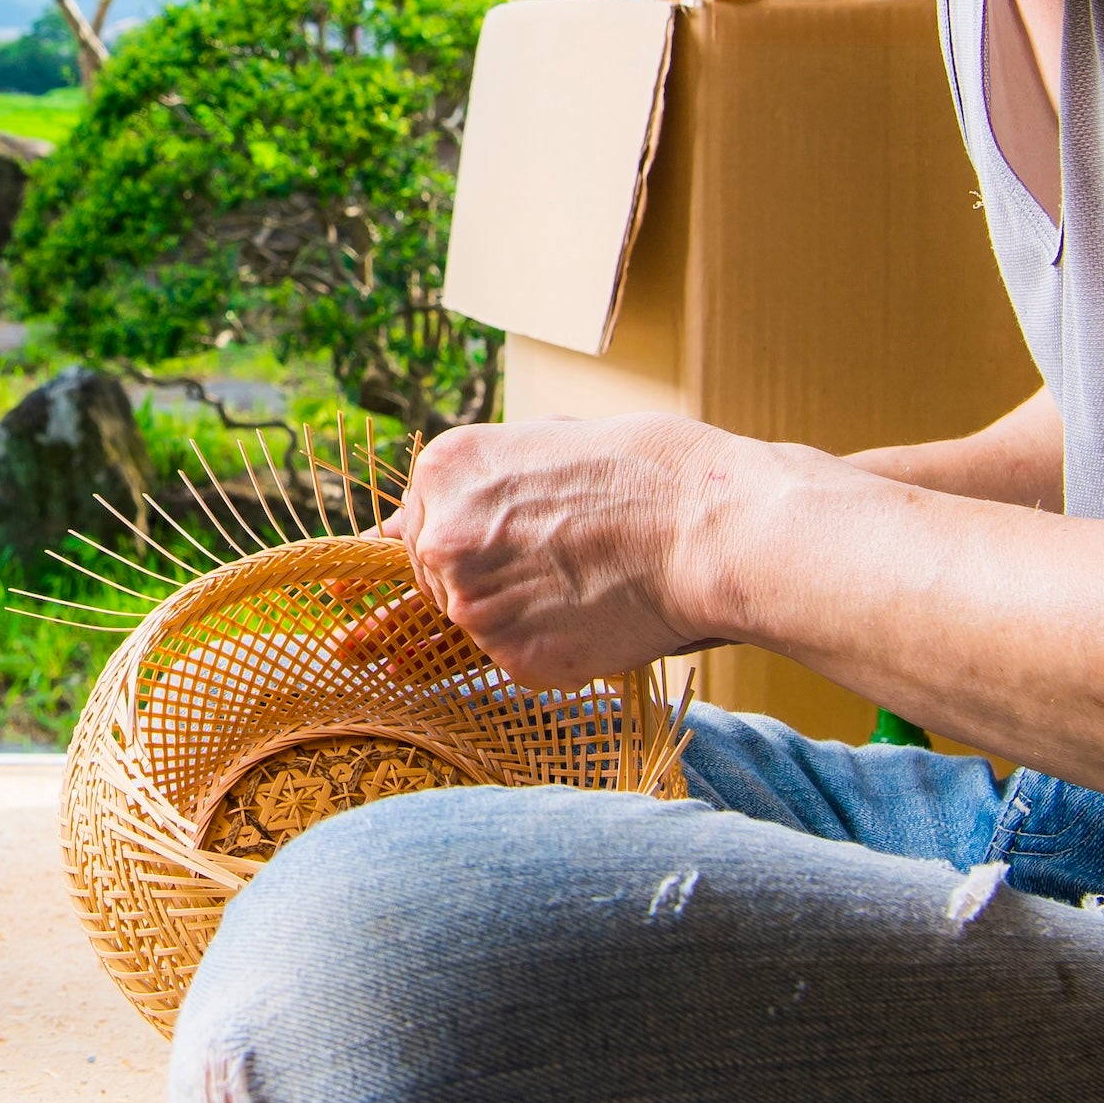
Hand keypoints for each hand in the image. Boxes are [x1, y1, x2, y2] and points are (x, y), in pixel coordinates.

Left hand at [384, 413, 737, 688]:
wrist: (706, 525)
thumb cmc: (644, 471)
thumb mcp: (547, 442)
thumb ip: (475, 483)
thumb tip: (397, 524)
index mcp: (445, 470)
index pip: (420, 522)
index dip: (476, 535)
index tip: (521, 536)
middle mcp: (443, 538)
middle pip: (441, 577)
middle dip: (493, 576)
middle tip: (565, 559)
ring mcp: (473, 604)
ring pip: (482, 622)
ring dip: (524, 613)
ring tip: (590, 580)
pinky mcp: (514, 659)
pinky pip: (519, 660)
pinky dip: (554, 646)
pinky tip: (600, 612)